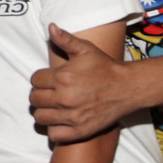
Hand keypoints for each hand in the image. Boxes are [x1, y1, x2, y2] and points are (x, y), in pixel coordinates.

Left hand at [30, 24, 130, 142]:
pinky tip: (59, 120)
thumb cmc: (104, 67)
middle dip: (39, 94)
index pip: (34, 80)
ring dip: (43, 111)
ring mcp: (72, 116)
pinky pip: (53, 134)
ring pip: (39, 117)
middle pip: (34, 99)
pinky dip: (53, 129)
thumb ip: (65, 39)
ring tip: (52, 106)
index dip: (39, 79)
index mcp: (63, 77)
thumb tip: (51, 27)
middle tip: (49, 93)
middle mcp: (65, 98)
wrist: (127, 88)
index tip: (48, 79)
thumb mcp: (86, 49)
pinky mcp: (79, 131)